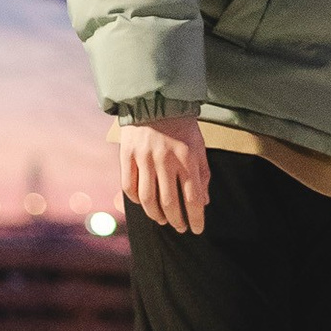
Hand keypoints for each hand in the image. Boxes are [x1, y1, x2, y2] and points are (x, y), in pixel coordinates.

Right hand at [114, 112, 209, 232]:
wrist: (156, 100)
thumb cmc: (182, 126)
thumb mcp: (199, 147)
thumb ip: (202, 174)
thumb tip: (203, 202)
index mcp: (187, 158)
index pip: (193, 198)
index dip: (196, 218)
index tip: (197, 229)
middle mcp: (165, 160)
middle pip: (170, 202)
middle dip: (176, 220)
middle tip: (180, 227)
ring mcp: (144, 158)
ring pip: (148, 199)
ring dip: (156, 215)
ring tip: (162, 220)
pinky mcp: (127, 155)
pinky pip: (129, 186)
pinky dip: (136, 200)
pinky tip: (143, 204)